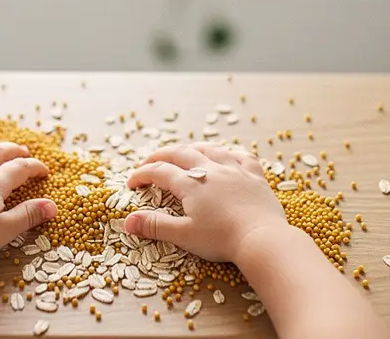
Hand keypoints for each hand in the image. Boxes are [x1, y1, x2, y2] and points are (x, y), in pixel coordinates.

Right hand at [124, 142, 289, 261]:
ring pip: (210, 150)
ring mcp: (235, 170)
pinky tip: (227, 156)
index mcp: (190, 184)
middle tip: (149, 163)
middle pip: (180, 154)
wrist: (262, 239)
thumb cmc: (222, 239)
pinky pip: (242, 157)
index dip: (142, 175)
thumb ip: (155, 226)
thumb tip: (127, 221)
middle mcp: (210, 170)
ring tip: (184, 153)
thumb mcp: (184, 235)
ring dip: (192, 149)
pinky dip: (230, 153)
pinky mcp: (255, 176)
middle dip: (161, 156)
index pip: (159, 172)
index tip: (132, 183)